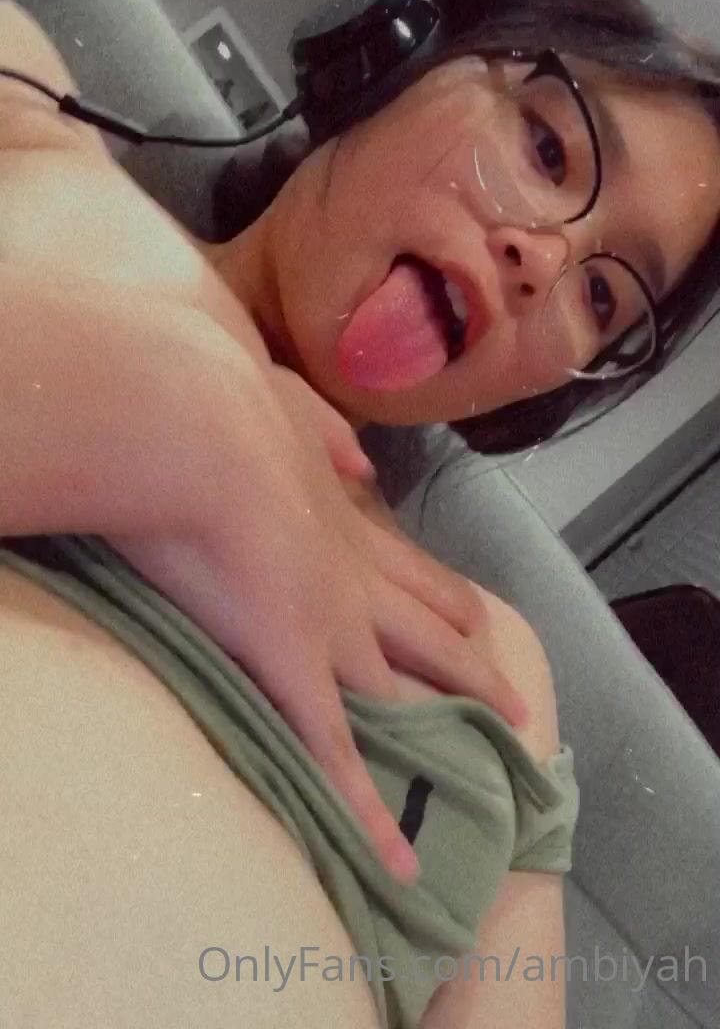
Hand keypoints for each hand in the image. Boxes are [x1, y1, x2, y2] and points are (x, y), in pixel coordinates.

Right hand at [110, 359, 526, 882]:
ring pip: (405, 688)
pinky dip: (369, 815)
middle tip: (515, 701)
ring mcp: (334, 628)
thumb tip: (363, 467)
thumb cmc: (221, 405)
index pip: (412, 570)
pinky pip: (337, 757)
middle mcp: (354, 579)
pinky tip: (399, 863)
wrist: (194, 429)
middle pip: (433, 632)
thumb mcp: (284, 404)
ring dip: (446, 723)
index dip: (449, 598)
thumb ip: (328, 437)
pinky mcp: (297, 669)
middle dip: (475, 667)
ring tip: (489, 754)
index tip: (478, 616)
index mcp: (344, 520)